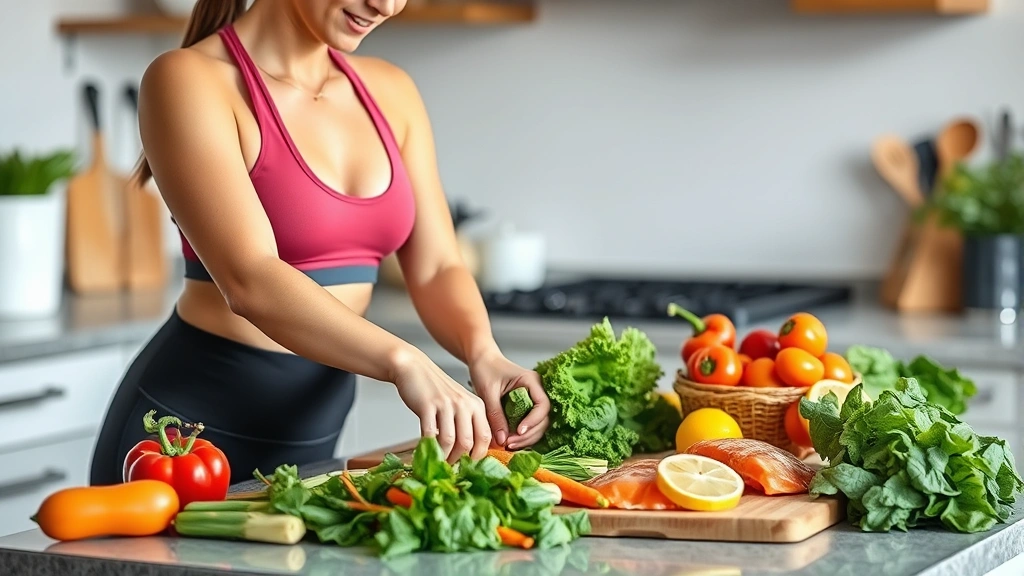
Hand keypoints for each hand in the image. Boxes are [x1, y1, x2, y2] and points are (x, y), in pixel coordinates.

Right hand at [390, 348, 490, 464]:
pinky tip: (424, 452)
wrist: (413, 368)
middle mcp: (464, 404)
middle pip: (468, 442)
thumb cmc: (436, 390)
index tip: (467, 466)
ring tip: (438, 463)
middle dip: (458, 460)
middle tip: (450, 468)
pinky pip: (429, 434)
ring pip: (449, 441)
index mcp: (476, 405)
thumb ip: (467, 423)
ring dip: (443, 457)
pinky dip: (427, 448)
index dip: (477, 456)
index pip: (485, 437)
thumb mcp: (459, 402)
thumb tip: (469, 453)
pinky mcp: (427, 406)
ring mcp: (446, 404)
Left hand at [469, 351, 549, 450]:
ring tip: (508, 445)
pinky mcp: (526, 407)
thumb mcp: (488, 392)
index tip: (518, 431)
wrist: (482, 360)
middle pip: (543, 419)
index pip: (543, 405)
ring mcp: (533, 399)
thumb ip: (496, 415)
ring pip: (539, 425)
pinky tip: (509, 442)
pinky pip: (529, 424)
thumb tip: (502, 440)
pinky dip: (522, 435)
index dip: (533, 421)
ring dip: (526, 438)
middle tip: (509, 443)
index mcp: (531, 381)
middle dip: (529, 434)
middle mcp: (537, 391)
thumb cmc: (485, 369)